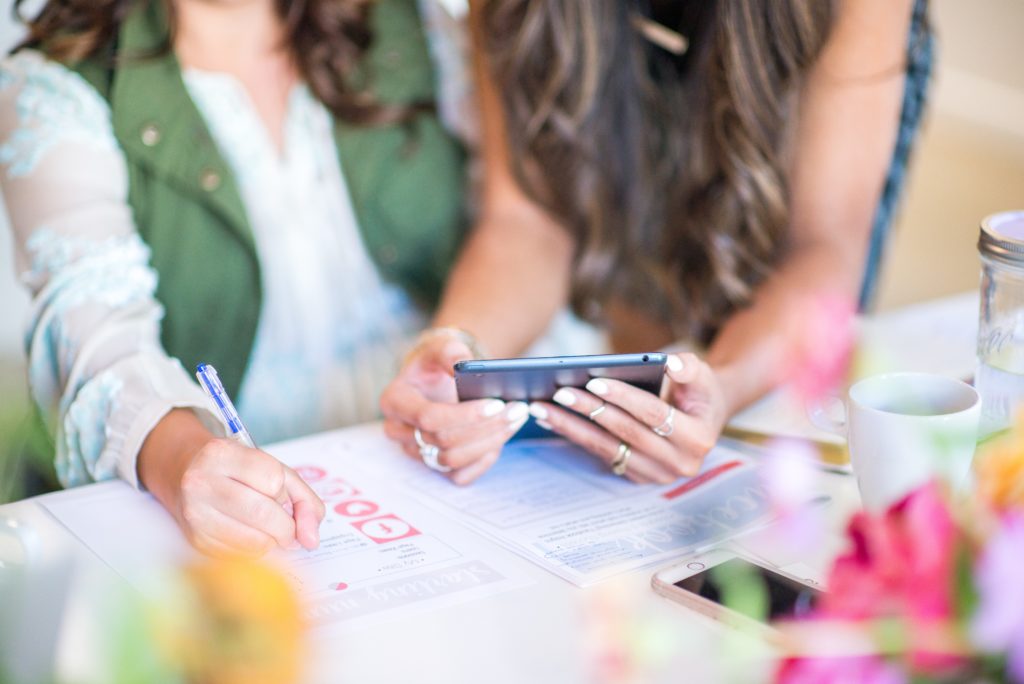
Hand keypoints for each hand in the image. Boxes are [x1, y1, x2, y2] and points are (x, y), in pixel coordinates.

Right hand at [139, 410, 325, 555]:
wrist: (183, 472)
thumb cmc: (234, 469)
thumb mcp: (270, 467)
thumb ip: (302, 497)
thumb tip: (312, 538)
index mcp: (222, 454)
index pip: (273, 479)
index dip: (285, 493)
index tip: (280, 494)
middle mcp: (202, 481)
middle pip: (264, 514)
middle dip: (287, 528)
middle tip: (288, 528)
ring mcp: (195, 513)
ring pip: (254, 541)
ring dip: (272, 541)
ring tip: (267, 529)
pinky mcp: (195, 539)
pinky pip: (240, 555)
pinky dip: (254, 550)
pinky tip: (248, 534)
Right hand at [380, 332, 528, 484]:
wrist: (435, 379)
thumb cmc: (435, 363)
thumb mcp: (440, 347)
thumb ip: (450, 352)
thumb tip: (462, 368)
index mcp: (394, 400)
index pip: (428, 417)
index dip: (464, 415)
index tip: (496, 404)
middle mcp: (398, 431)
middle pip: (443, 441)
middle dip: (485, 427)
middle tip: (517, 410)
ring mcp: (414, 452)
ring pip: (452, 460)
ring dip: (489, 443)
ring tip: (514, 421)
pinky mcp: (432, 466)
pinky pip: (458, 477)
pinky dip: (482, 462)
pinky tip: (499, 441)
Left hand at [526, 353, 726, 483]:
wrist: (702, 420)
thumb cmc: (699, 392)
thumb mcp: (703, 375)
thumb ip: (689, 367)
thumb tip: (671, 364)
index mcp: (698, 438)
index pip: (654, 414)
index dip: (624, 397)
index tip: (594, 380)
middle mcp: (679, 463)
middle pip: (626, 432)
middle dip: (591, 410)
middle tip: (560, 392)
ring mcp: (656, 475)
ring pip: (607, 447)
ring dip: (572, 427)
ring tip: (543, 408)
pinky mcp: (637, 476)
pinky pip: (601, 453)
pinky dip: (576, 435)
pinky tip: (553, 420)